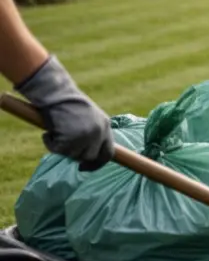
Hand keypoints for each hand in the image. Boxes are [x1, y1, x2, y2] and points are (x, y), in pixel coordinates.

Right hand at [16, 55, 113, 170]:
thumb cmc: (68, 103)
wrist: (56, 93)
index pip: (108, 153)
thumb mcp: (88, 118)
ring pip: (72, 155)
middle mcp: (98, 133)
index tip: (84, 167)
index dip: (97, 164)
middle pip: (89, 157)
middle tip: (64, 146)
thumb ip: (92, 134)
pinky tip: (49, 131)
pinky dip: (50, 143)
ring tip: (56, 131)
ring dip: (61, 147)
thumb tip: (87, 156)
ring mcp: (85, 137)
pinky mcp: (70, 139)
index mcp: (106, 126)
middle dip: (75, 155)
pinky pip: (57, 150)